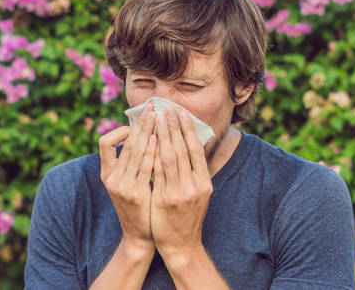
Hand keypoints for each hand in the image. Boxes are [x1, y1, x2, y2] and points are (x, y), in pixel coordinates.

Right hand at [99, 102, 157, 250]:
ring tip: (158, 116)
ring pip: (135, 151)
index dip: (118, 130)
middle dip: (140, 123)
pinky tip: (159, 141)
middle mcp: (111, 179)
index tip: (134, 123)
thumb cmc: (139, 206)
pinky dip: (151, 152)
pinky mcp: (135, 194)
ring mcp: (122, 187)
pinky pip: (144, 167)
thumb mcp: (128, 184)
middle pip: (125, 143)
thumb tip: (143, 136)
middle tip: (152, 106)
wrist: (141, 236)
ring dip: (147, 131)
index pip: (104, 143)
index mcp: (107, 174)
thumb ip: (131, 164)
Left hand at [151, 106, 213, 256]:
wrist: (182, 245)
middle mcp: (194, 186)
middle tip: (167, 109)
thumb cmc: (189, 217)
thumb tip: (192, 145)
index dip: (188, 130)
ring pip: (169, 158)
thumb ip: (195, 172)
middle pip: (182, 150)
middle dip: (173, 127)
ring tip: (157, 119)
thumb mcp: (199, 194)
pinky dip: (153, 154)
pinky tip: (149, 141)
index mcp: (205, 183)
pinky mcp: (164, 200)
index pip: (196, 150)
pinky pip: (157, 172)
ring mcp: (179, 193)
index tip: (180, 113)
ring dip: (162, 136)